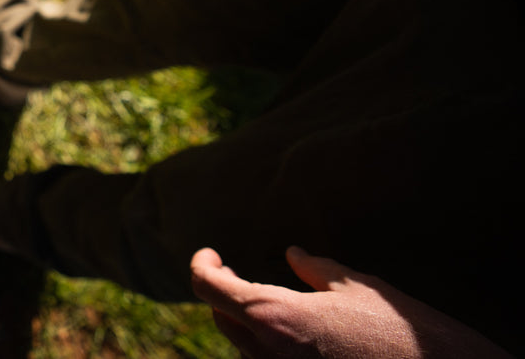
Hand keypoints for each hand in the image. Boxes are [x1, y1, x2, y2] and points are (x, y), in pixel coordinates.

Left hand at [189, 246, 512, 358]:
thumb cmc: (398, 330)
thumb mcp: (357, 288)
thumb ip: (316, 268)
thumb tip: (293, 252)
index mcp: (274, 315)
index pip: (208, 287)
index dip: (202, 266)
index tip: (211, 254)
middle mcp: (267, 352)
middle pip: (222, 318)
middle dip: (225, 293)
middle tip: (234, 272)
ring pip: (244, 346)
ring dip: (247, 323)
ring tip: (266, 301)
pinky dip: (268, 346)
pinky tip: (293, 334)